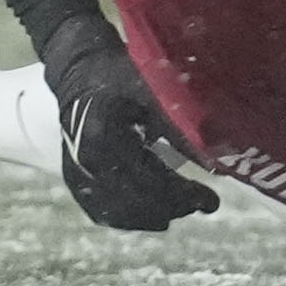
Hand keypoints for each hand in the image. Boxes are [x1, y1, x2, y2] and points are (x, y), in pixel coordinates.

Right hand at [42, 15, 220, 230]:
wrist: (78, 68)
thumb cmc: (118, 73)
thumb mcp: (153, 93)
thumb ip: (179, 129)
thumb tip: (211, 164)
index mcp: (105, 138)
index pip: (150, 182)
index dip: (183, 196)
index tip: (212, 201)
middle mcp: (86, 162)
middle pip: (135, 202)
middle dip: (173, 207)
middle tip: (204, 204)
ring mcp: (76, 171)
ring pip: (117, 212)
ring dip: (153, 216)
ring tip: (183, 208)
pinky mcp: (74, 176)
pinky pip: (100, 209)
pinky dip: (128, 216)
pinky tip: (152, 215)